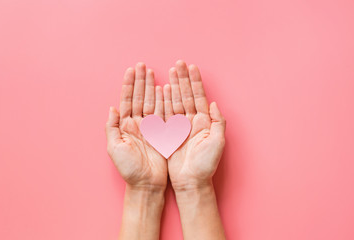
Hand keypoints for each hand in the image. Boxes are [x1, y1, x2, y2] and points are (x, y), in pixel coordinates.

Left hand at [105, 62, 166, 189]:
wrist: (146, 183)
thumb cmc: (129, 169)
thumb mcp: (114, 148)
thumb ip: (112, 127)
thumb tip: (112, 108)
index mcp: (125, 126)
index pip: (127, 100)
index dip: (129, 85)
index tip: (132, 70)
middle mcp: (137, 123)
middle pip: (139, 97)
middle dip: (141, 81)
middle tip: (143, 65)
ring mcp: (150, 127)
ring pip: (151, 102)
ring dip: (151, 87)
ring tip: (152, 72)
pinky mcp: (162, 132)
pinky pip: (163, 113)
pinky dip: (163, 100)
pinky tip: (164, 89)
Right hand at [163, 60, 225, 190]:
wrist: (191, 181)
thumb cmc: (206, 165)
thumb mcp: (217, 143)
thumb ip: (218, 122)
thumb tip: (215, 103)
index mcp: (204, 122)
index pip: (198, 96)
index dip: (195, 81)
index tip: (191, 67)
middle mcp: (192, 121)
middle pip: (186, 95)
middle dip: (182, 79)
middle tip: (178, 63)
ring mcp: (180, 126)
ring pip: (175, 101)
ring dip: (173, 86)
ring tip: (170, 71)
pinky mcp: (169, 133)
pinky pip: (166, 114)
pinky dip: (164, 101)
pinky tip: (162, 90)